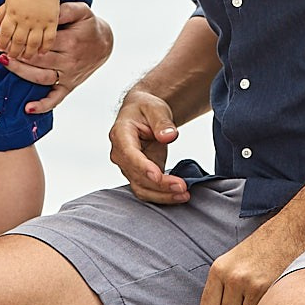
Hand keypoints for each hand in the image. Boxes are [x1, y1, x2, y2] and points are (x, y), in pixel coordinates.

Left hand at [0, 0, 60, 62]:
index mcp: (13, 13)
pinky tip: (41, 52)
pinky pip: (49, 38)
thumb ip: (0, 14)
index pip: (4, 32)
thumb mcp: (9, 1)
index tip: (1, 48)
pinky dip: (45, 47)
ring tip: (26, 57)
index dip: (2, 43)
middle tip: (13, 56)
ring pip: (33, 43)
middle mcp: (25, 19)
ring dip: (28, 53)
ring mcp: (39, 21)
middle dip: (14, 52)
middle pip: (18, 41)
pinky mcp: (51, 22)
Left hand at [0, 0, 111, 113]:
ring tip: (5, 62)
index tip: (5, 33)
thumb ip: (64, 10)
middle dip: (16, 53)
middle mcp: (69, 62)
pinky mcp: (69, 86)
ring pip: (41, 77)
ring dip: (21, 71)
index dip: (22, 38)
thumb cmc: (88, 25)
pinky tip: (28, 109)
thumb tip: (47, 12)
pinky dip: (43, 106)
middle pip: (38, 60)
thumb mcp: (81, 11)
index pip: (42, 41)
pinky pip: (56, 99)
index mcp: (71, 43)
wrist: (104, 43)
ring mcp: (68, 76)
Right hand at [109, 88, 189, 204]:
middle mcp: (120, 154)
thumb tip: (169, 136)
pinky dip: (163, 196)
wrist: (141, 114)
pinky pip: (148, 190)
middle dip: (159, 185)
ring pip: (141, 188)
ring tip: (184, 195)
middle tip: (182, 187)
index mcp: (120, 134)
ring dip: (162, 195)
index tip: (158, 176)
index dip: (142, 167)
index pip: (129, 154)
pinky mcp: (140, 175)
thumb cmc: (146, 108)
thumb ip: (162, 122)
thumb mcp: (155, 108)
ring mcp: (129, 167)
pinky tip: (179, 195)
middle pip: (137, 175)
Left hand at [199, 214, 304, 304]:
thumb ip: (224, 286)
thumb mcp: (234, 260)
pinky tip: (270, 294)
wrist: (291, 229)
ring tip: (260, 294)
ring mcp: (250, 283)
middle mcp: (232, 277)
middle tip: (248, 301)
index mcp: (218, 269)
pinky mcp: (268, 289)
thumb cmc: (263, 247)